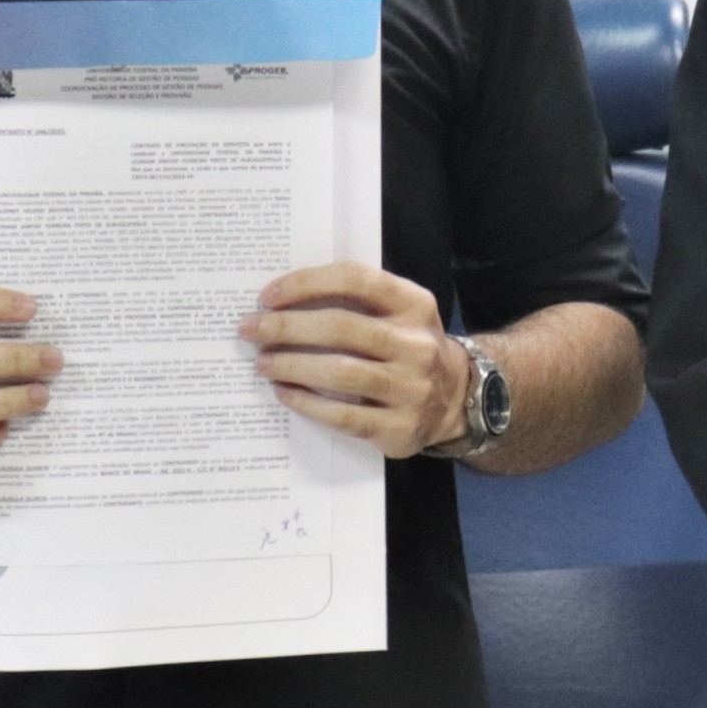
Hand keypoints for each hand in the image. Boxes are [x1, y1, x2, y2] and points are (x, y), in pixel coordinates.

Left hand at [243, 263, 468, 461]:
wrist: (456, 400)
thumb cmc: (408, 348)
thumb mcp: (399, 313)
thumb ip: (356, 301)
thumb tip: (283, 301)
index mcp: (414, 305)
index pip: (355, 279)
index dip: (307, 283)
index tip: (268, 295)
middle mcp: (417, 344)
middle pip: (341, 326)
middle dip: (286, 327)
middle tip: (250, 329)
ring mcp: (412, 389)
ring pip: (340, 372)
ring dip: (291, 365)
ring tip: (262, 363)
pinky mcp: (399, 428)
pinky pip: (342, 415)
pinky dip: (306, 403)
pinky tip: (284, 392)